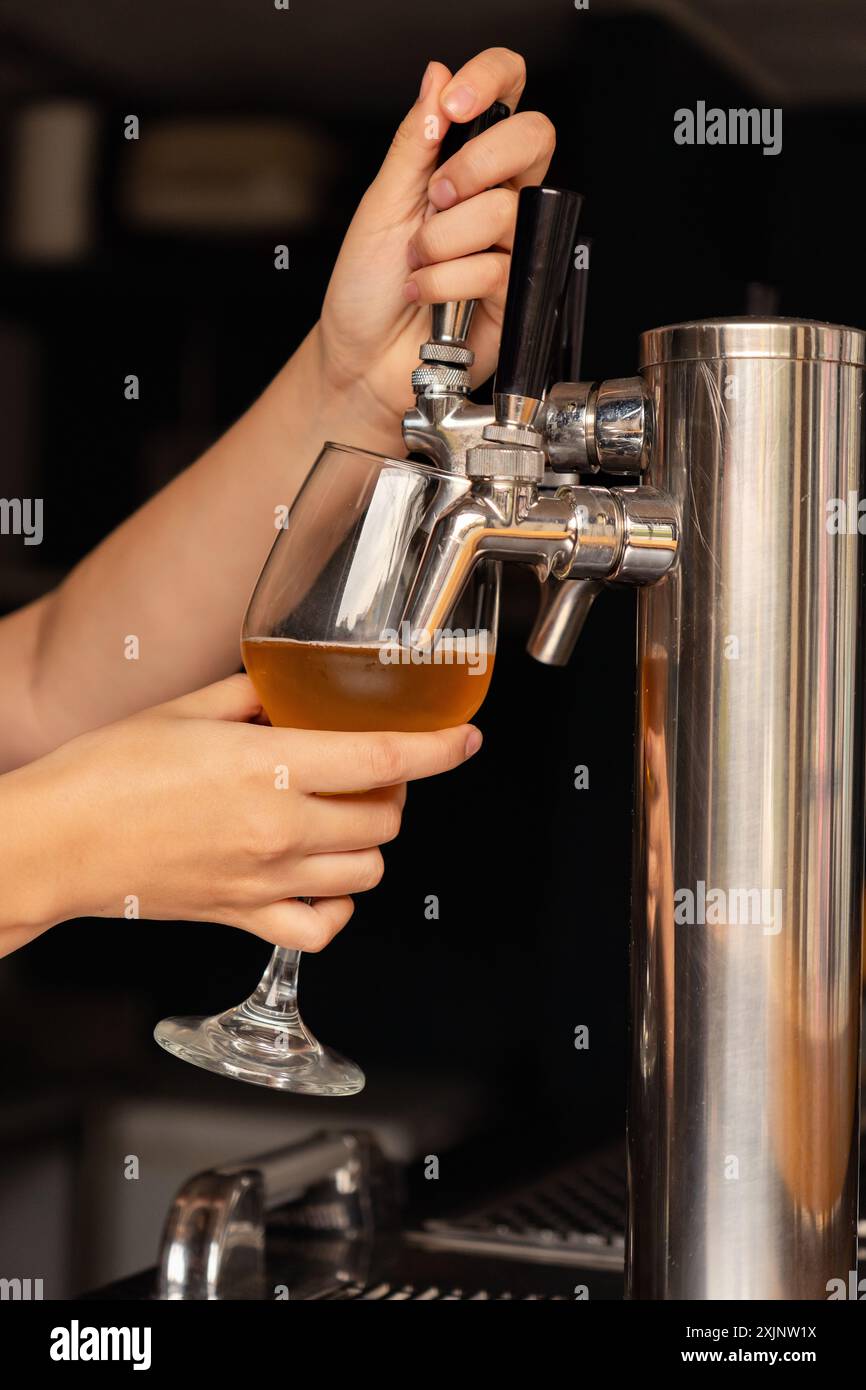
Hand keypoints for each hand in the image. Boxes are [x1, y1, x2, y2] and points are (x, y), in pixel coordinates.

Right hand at [0, 675, 481, 956]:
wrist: (54, 841)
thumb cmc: (105, 771)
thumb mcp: (185, 709)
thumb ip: (253, 697)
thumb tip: (290, 689)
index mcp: (269, 767)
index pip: (386, 757)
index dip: (440, 748)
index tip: (465, 738)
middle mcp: (279, 828)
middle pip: (386, 817)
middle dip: (394, 789)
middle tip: (369, 768)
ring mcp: (265, 880)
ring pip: (368, 871)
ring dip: (370, 840)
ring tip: (342, 814)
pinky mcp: (243, 917)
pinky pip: (322, 926)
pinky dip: (337, 905)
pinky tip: (320, 875)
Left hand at [317, 48, 554, 437]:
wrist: (362, 359)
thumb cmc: (367, 289)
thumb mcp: (380, 203)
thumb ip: (414, 142)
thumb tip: (436, 77)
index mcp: (465, 163)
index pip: (507, 92)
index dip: (490, 80)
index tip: (454, 104)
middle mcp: (495, 196)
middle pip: (533, 138)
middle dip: (473, 165)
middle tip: (433, 199)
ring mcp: (510, 243)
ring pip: (503, 211)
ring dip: (440, 241)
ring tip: (417, 265)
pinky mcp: (514, 292)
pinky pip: (494, 266)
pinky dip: (443, 282)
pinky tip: (427, 294)